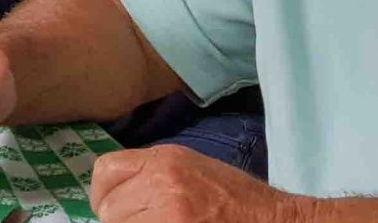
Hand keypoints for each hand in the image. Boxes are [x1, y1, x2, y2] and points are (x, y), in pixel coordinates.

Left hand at [91, 144, 300, 222]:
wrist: (276, 221)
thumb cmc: (237, 199)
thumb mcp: (192, 168)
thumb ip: (152, 175)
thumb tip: (115, 196)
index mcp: (164, 160)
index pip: (105, 170)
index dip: (102, 193)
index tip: (110, 208)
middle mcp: (161, 183)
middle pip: (109, 209)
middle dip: (120, 221)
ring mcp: (168, 216)